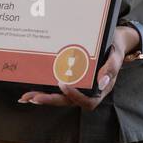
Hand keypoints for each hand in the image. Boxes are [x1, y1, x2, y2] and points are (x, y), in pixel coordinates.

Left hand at [18, 25, 138, 110]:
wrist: (113, 40)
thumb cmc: (115, 48)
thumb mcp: (116, 55)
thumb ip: (111, 68)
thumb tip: (101, 82)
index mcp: (100, 89)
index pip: (88, 101)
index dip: (74, 96)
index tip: (63, 84)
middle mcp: (88, 91)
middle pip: (69, 101)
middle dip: (50, 100)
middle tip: (33, 98)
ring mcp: (79, 86)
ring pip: (60, 97)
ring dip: (43, 97)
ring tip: (27, 97)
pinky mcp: (70, 79)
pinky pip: (57, 88)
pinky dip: (44, 89)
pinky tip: (31, 90)